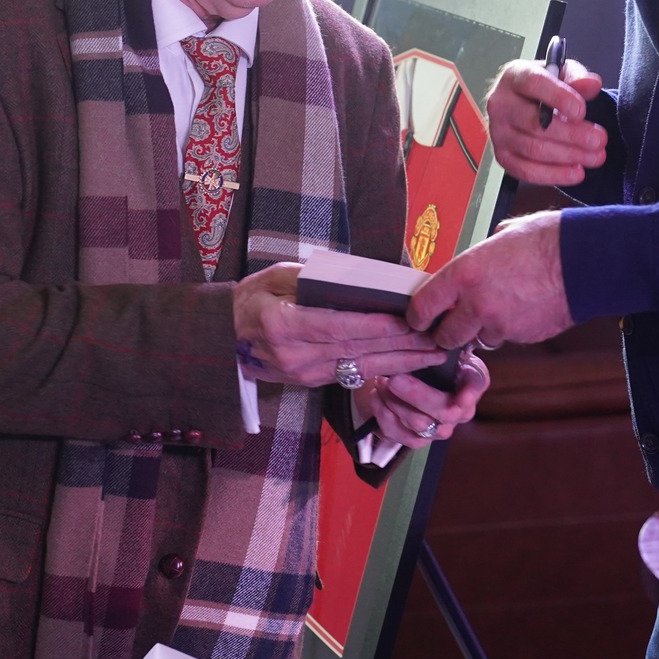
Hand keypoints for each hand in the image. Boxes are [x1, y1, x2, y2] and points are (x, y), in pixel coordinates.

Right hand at [234, 263, 448, 387]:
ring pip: (360, 367)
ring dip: (400, 362)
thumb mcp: (275, 277)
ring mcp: (304, 373)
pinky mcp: (312, 381)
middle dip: (400, 345)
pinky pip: (353, 374)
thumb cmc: (250, 299)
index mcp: (283, 326)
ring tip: (433, 354)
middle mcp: (295, 355)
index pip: (337, 327)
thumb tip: (356, 281)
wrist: (223, 338)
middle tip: (436, 338)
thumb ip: (312, 280)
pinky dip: (383, 368)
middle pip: (356, 349)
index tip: (406, 320)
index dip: (373, 325)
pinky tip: (408, 363)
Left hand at [354, 352, 489, 447]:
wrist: (417, 376)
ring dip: (395, 402)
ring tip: (381, 382)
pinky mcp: (415, 439)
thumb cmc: (433, 357)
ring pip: (418, 425)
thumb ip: (446, 345)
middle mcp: (459, 412)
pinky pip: (397, 434)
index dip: (468, 396)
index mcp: (471, 386)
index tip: (460, 396)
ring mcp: (438, 429)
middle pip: (442, 412)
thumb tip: (439, 340)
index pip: (474, 391)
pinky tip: (376, 395)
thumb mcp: (444, 346)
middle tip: (394, 379)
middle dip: (416, 395)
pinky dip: (382, 414)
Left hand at [406, 211, 573, 350]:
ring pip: (479, 338)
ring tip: (499, 307)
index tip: (418, 319)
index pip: (423, 305)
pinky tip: (522, 309)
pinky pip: (507, 338)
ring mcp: (501, 324)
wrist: (585, 261)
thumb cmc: (547, 240)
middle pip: (446, 336)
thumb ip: (481, 255)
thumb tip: (477, 260)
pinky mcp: (523, 337)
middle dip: (447, 333)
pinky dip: (509, 330)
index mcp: (465, 273)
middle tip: (452, 325)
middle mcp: (477, 303)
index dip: (418, 317)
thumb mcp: (502, 236)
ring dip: (482, 330)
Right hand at [485, 56, 606, 185]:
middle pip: (535, 124)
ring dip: (569, 156)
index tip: (582, 111)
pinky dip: (554, 175)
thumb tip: (592, 84)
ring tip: (595, 156)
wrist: (522, 103)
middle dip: (572, 135)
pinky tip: (576, 172)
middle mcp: (500, 104)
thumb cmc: (544, 88)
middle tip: (599, 139)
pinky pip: (526, 171)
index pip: (533, 84)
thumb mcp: (562, 73)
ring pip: (534, 149)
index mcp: (515, 77)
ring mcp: (498, 133)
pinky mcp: (502, 156)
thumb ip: (577, 77)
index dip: (559, 98)